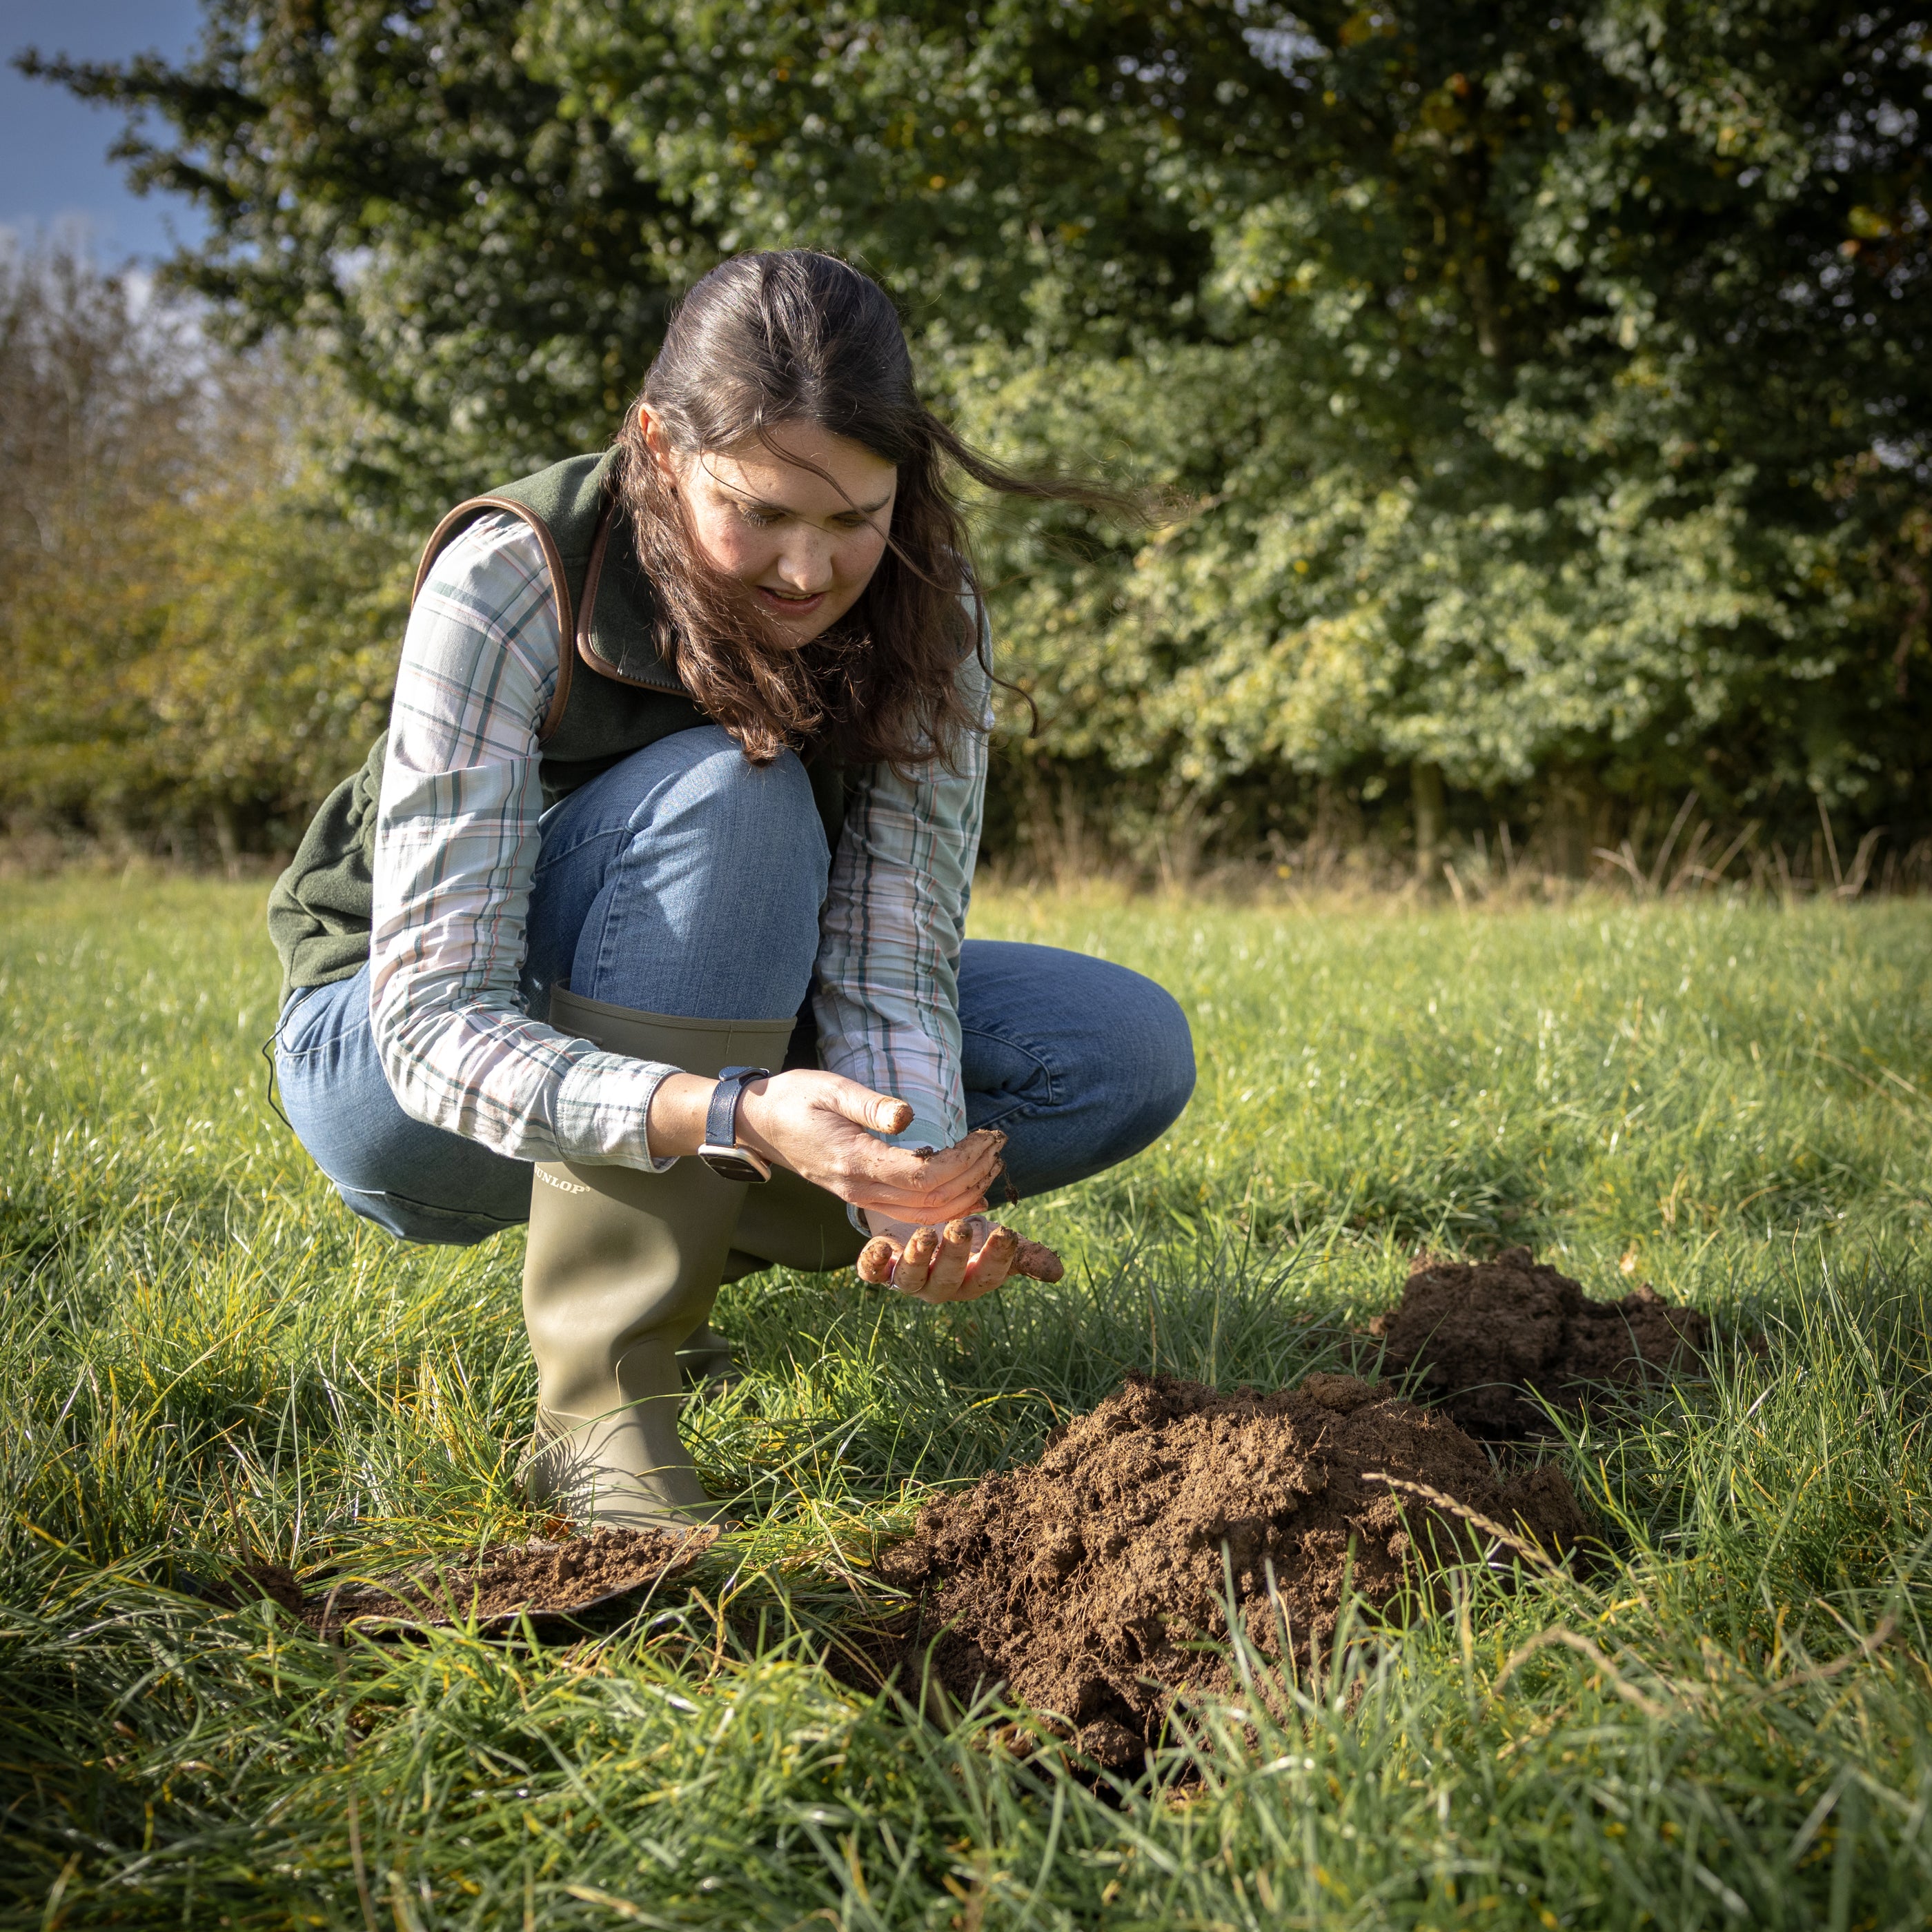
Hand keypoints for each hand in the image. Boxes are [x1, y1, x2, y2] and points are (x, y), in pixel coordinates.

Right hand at [732, 1071, 1007, 1224]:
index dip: (963, 1162)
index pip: (923, 1175)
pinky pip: (909, 1215)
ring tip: (990, 1164)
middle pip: (931, 1200)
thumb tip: (908, 1116)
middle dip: (972, 1176)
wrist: (758, 1124)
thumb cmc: (795, 1098)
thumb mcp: (830, 1087)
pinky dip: (943, 1208)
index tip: (987, 1137)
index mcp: (854, 1160)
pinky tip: (965, 1193)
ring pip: (923, 1215)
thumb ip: (870, 1104)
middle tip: (999, 1146)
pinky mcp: (860, 1196)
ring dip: (963, 1194)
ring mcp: (858, 1197)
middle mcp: (858, 1188)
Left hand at [855, 1213, 1063, 1303]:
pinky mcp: (878, 1266)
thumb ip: (1023, 1254)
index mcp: (970, 1281)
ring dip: (917, 1258)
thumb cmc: (968, 1238)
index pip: (987, 1277)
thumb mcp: (995, 1240)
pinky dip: (871, 1262)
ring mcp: (907, 1278)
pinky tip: (878, 1244)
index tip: (1007, 1232)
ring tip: (924, 1234)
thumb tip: (1057, 1272)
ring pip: (909, 1280)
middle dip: (954, 1255)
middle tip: (961, 1226)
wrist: (923, 1222)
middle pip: (947, 1280)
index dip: (998, 1259)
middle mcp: (937, 1286)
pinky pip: (870, 1273)